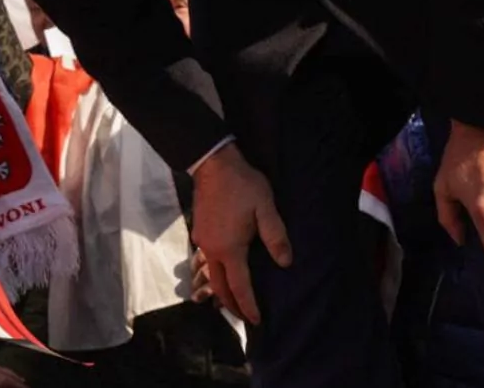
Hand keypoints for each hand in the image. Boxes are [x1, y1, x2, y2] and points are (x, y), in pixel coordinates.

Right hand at [188, 143, 290, 324]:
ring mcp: (202, 240)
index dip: (248, 305)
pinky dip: (215, 273)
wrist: (213, 163)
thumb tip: (285, 263)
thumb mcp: (265, 208)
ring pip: (210, 274)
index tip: (256, 320)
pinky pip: (206, 260)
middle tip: (243, 317)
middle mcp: (212, 249)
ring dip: (221, 290)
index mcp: (229, 249)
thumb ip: (275, 236)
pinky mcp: (198, 230)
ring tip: (231, 299)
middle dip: (231, 304)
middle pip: (219, 286)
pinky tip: (223, 269)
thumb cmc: (242, 185)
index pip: (239, 286)